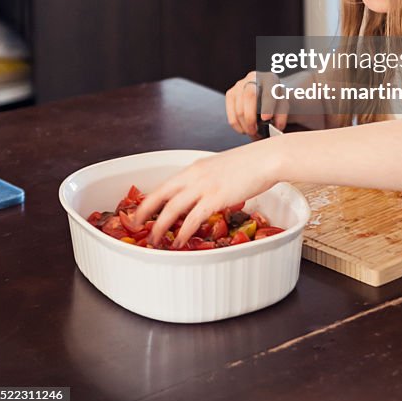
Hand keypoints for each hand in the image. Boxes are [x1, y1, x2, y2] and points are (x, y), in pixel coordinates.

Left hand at [132, 143, 280, 247]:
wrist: (267, 159)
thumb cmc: (251, 163)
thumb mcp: (222, 168)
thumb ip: (209, 180)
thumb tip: (205, 195)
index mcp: (196, 168)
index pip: (166, 184)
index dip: (150, 199)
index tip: (141, 211)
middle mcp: (195, 175)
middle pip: (161, 195)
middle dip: (145, 212)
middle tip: (135, 226)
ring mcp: (204, 186)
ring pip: (172, 208)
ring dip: (161, 227)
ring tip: (154, 241)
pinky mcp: (216, 197)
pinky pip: (193, 218)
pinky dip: (183, 232)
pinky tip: (179, 242)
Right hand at [225, 70, 288, 137]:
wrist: (265, 94)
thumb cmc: (276, 102)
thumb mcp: (283, 106)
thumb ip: (282, 115)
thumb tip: (277, 126)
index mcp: (270, 79)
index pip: (268, 92)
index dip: (267, 106)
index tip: (266, 118)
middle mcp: (254, 78)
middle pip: (249, 97)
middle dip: (251, 118)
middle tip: (255, 131)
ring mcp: (240, 85)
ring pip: (239, 108)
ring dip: (245, 125)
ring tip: (252, 132)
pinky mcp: (230, 93)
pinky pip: (231, 113)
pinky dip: (237, 125)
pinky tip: (244, 129)